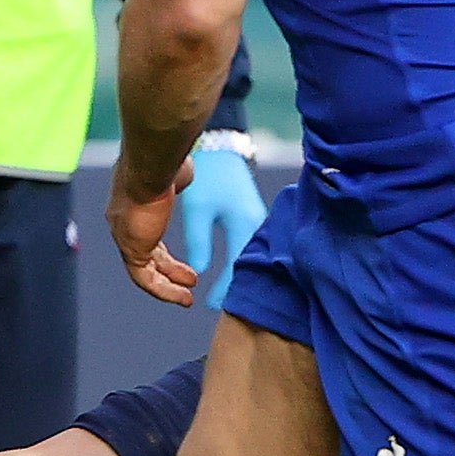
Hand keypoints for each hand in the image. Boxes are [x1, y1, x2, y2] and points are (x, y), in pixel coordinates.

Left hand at [106, 154, 198, 305]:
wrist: (151, 165)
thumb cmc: (165, 162)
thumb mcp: (175, 174)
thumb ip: (176, 181)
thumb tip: (182, 177)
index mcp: (134, 204)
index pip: (147, 232)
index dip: (165, 250)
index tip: (182, 260)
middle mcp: (124, 222)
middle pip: (145, 253)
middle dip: (167, 270)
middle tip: (187, 280)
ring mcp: (124, 235)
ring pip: (144, 270)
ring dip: (167, 285)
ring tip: (186, 297)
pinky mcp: (131, 247)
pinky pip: (145, 277)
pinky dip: (164, 290)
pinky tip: (182, 296)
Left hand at [169, 145, 266, 309]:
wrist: (222, 150)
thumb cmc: (207, 177)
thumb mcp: (198, 210)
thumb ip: (198, 241)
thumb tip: (199, 270)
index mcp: (244, 224)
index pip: (235, 268)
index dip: (223, 289)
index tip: (210, 305)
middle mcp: (255, 225)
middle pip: (245, 266)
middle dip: (231, 287)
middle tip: (216, 305)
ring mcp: (256, 221)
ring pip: (246, 257)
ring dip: (234, 274)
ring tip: (219, 293)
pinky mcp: (252, 218)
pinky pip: (245, 246)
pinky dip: (235, 261)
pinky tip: (226, 270)